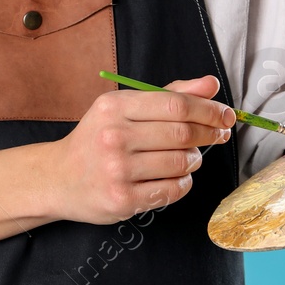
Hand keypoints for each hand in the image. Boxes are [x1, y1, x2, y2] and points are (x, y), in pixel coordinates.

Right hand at [51, 74, 235, 224]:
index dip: (208, 109)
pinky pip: (172, 190)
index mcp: (114, 107)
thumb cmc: (97, 139)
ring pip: (181, 163)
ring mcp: (117, 171)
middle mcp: (114, 137)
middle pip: (182, 134)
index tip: (225, 114)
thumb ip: (169, 94)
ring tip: (189, 157)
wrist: (59, 178)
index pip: (175, 104)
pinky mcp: (123, 200)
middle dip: (209, 134)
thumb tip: (211, 84)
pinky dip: (183, 182)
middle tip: (219, 135)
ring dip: (195, 160)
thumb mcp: (124, 108)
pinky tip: (175, 177)